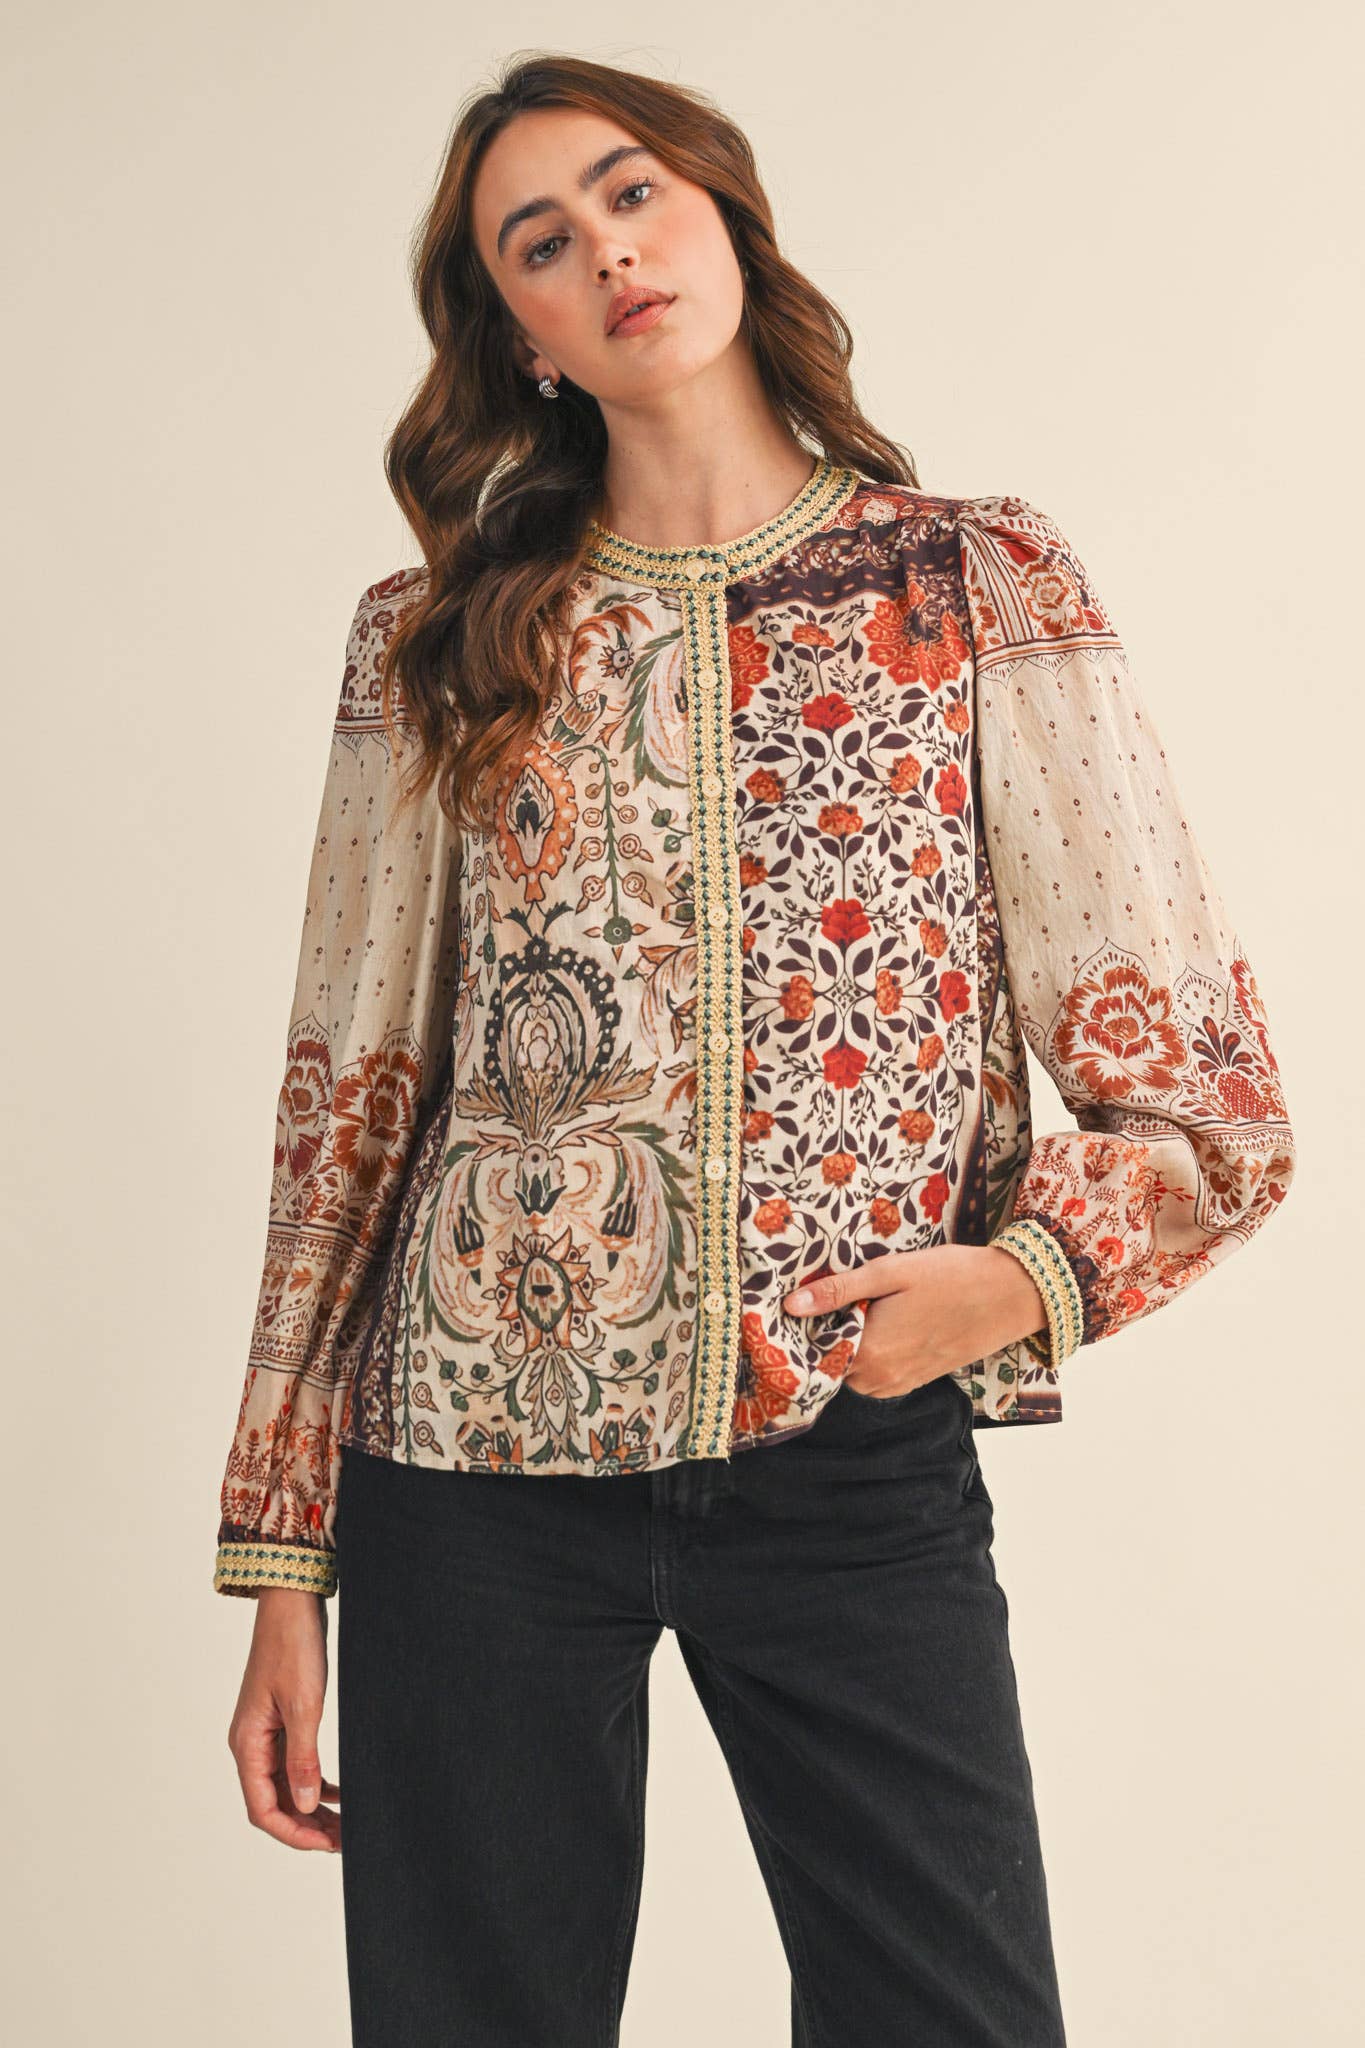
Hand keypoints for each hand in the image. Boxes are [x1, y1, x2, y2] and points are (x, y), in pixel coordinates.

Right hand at [227, 1588, 340, 1851]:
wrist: (292, 1603)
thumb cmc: (294, 1647)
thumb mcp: (304, 1705)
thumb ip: (304, 1758)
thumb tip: (307, 1806)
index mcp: (247, 1744)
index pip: (263, 1809)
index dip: (293, 1834)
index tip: (325, 1846)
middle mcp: (251, 1744)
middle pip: (274, 1803)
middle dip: (306, 1827)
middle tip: (344, 1841)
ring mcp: (265, 1734)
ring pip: (286, 1787)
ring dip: (312, 1808)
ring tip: (344, 1825)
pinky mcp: (281, 1722)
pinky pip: (293, 1765)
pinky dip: (315, 1782)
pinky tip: (338, 1793)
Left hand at [783, 1244, 1048, 1399]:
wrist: (1011, 1296)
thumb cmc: (952, 1276)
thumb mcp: (891, 1272)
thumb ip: (839, 1290)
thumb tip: (791, 1305)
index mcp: (869, 1352)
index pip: (812, 1352)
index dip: (799, 1330)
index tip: (791, 1307)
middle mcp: (880, 1378)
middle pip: (830, 1364)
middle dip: (821, 1337)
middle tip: (819, 1300)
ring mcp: (899, 1383)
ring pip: (851, 1373)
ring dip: (846, 1347)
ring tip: (847, 1308)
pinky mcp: (916, 1380)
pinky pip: (875, 1376)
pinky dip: (867, 1356)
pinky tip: (876, 1323)